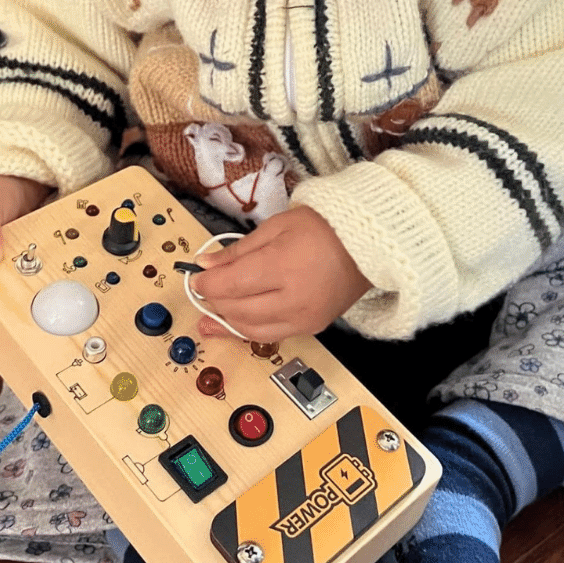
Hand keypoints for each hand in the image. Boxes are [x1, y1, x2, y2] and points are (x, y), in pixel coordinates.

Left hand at [190, 206, 371, 341]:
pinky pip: (271, 336)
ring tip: (208, 318)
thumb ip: (238, 251)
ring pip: (252, 330)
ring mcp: (304, 318)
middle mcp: (293, 299)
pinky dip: (250, 330)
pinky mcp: (311, 328)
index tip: (196, 280)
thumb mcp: (275, 227)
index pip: (231, 285)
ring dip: (227, 323)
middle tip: (202, 294)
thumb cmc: (322, 228)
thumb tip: (205, 266)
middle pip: (239, 310)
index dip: (207, 285)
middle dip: (215, 303)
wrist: (367, 245)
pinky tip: (235, 324)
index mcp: (283, 267)